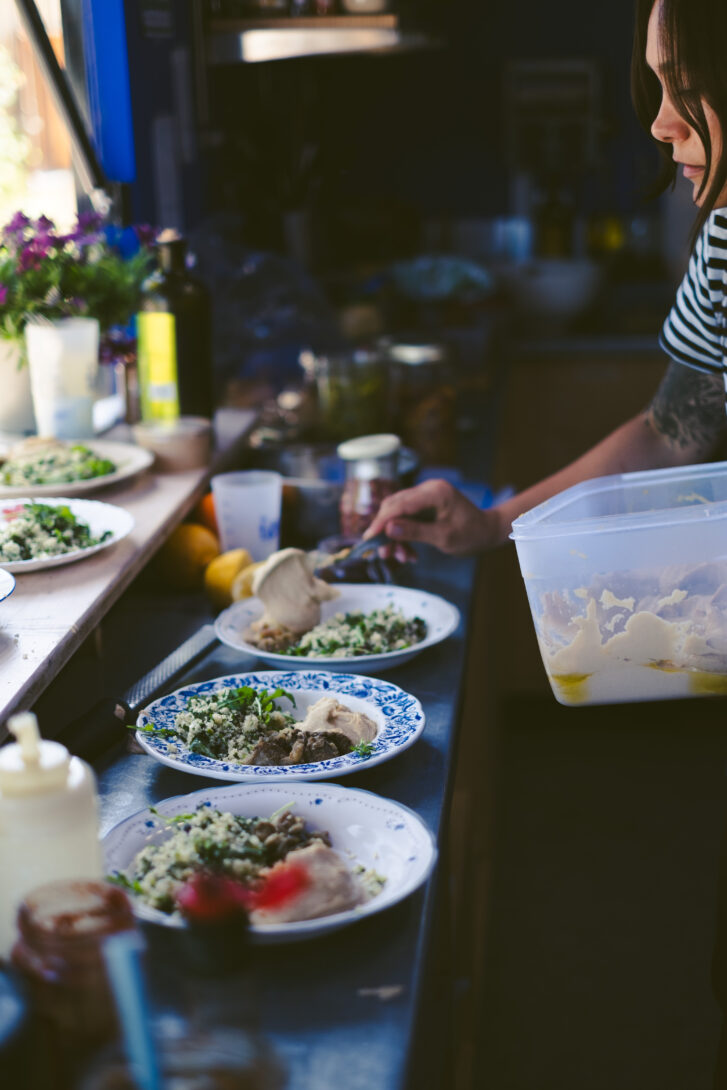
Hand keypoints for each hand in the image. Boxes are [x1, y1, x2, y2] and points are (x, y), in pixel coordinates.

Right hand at [364, 479, 503, 556]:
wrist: (487, 531)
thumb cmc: (471, 535)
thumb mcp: (444, 538)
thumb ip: (416, 532)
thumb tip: (388, 529)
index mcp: (435, 492)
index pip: (400, 504)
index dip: (382, 521)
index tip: (370, 539)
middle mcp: (427, 489)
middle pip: (394, 506)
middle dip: (386, 531)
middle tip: (384, 553)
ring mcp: (425, 495)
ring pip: (398, 513)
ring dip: (396, 536)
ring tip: (402, 557)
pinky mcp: (425, 504)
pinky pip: (406, 517)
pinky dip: (405, 534)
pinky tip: (409, 553)